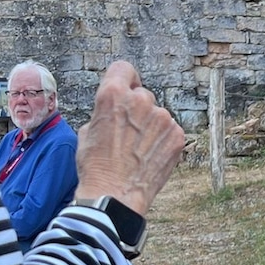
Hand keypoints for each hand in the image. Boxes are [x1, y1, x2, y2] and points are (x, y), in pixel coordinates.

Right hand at [74, 61, 184, 217]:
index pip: (123, 69)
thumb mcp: (87, 130)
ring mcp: (163, 118)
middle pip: (141, 94)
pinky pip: (170, 131)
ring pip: (157, 114)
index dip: (123, 79)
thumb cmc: (95, 166)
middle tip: (128, 133)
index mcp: (113, 95)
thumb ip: (105, 112)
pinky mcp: (177, 136)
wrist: (115, 195)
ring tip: (137, 150)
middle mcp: (141, 101)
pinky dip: (162, 141)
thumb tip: (115, 110)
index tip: (125, 90)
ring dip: (150, 126)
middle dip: (136, 109)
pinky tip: (150, 157)